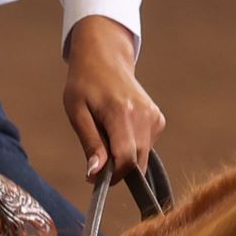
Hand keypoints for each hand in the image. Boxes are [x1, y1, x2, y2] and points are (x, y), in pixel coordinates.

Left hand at [63, 15, 164, 181]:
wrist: (105, 58)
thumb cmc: (84, 84)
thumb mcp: (77, 112)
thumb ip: (90, 143)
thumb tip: (95, 173)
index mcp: (121, 112)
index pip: (126, 158)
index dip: (112, 176)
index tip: (94, 177)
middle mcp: (144, 115)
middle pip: (136, 162)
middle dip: (117, 168)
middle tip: (96, 156)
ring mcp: (154, 117)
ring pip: (142, 157)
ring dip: (123, 156)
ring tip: (106, 133)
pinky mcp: (158, 119)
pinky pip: (146, 147)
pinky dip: (132, 147)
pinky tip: (119, 129)